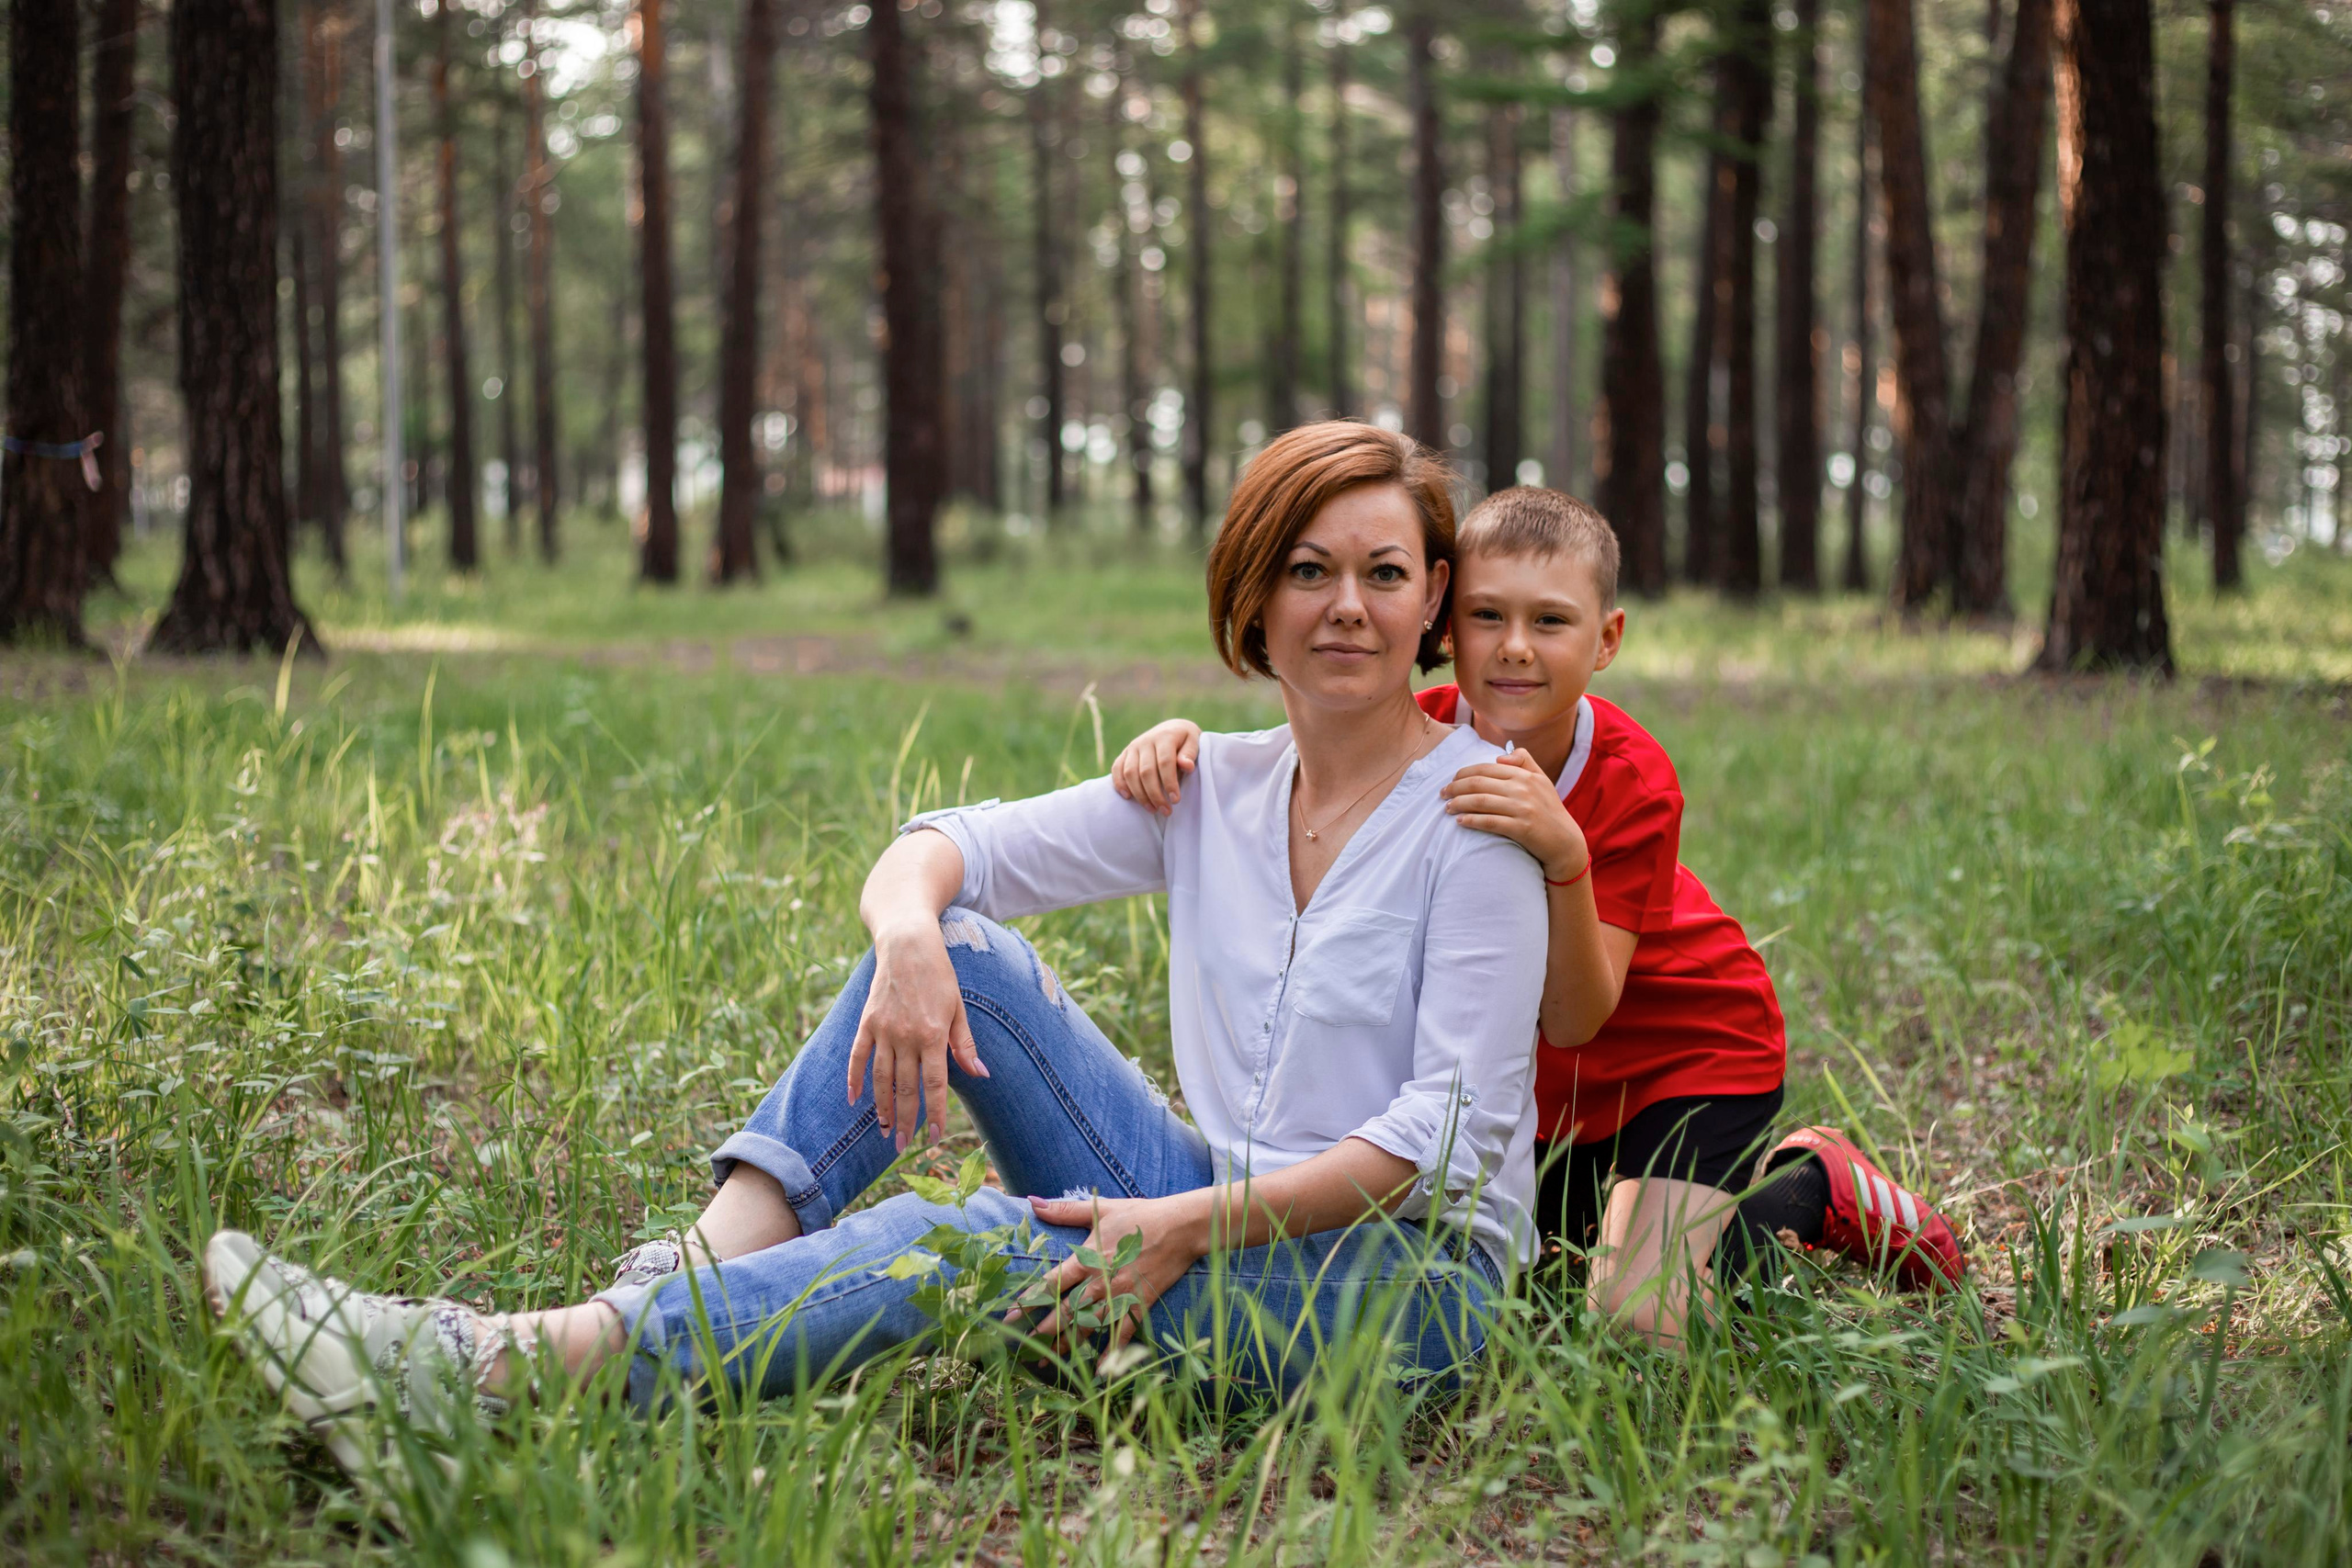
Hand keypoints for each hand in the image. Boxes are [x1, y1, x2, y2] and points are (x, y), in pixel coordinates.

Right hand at [846, 925, 988, 1151]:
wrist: (908, 943)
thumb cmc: (939, 975)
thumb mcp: (959, 1007)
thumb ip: (964, 1043)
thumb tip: (980, 1074)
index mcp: (933, 1034)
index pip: (935, 1084)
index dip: (936, 1113)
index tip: (936, 1137)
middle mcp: (906, 1035)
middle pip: (905, 1088)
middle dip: (905, 1120)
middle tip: (902, 1146)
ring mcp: (883, 1029)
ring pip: (881, 1078)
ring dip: (881, 1107)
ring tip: (884, 1131)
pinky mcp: (866, 1022)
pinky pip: (857, 1057)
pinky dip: (853, 1079)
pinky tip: (852, 1100)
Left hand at [1017, 1191, 1206, 1350]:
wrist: (1180, 1228)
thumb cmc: (1139, 1215)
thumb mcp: (1101, 1208)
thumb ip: (1065, 1210)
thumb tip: (1032, 1202)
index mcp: (1088, 1258)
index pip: (1052, 1282)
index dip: (1030, 1299)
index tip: (1011, 1314)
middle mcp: (1100, 1281)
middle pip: (1066, 1311)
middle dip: (1044, 1329)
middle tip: (1022, 1346)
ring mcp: (1120, 1296)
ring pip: (1089, 1327)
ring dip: (1068, 1345)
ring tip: (1048, 1361)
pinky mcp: (1139, 1306)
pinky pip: (1123, 1335)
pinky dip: (1112, 1354)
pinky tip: (1100, 1371)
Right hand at [1109, 720, 1201, 814]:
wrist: (1171, 728)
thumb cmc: (1185, 740)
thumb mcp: (1194, 741)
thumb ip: (1190, 753)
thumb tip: (1187, 766)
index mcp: (1165, 737)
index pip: (1165, 762)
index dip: (1169, 783)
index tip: (1176, 800)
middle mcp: (1146, 741)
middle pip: (1146, 771)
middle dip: (1155, 794)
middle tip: (1166, 811)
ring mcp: (1133, 747)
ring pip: (1130, 773)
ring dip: (1140, 794)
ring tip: (1152, 809)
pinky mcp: (1125, 753)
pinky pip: (1117, 768)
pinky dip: (1119, 784)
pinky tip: (1128, 797)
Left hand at [1440, 748, 1590, 881]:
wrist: (1565, 842)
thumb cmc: (1549, 810)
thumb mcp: (1542, 780)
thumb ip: (1524, 761)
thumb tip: (1498, 757)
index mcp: (1525, 775)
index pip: (1486, 768)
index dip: (1464, 773)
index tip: (1451, 780)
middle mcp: (1523, 788)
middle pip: (1479, 783)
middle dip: (1455, 787)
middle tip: (1442, 794)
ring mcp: (1523, 808)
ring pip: (1480, 801)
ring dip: (1459, 803)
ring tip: (1447, 808)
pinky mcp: (1522, 828)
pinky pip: (1489, 822)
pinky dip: (1471, 820)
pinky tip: (1460, 821)